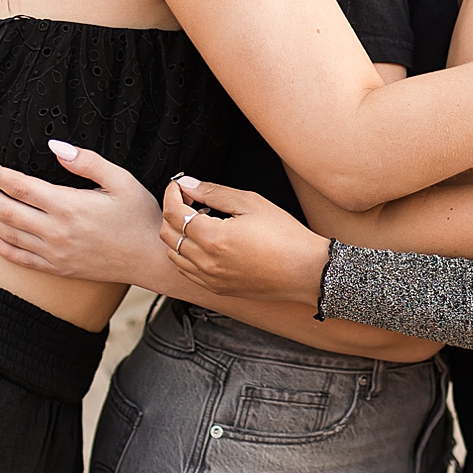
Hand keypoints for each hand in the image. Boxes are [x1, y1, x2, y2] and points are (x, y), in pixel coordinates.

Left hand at [0, 141, 160, 281]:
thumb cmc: (140, 215)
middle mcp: (56, 231)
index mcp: (69, 205)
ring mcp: (54, 252)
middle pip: (5, 208)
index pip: (19, 186)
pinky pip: (19, 258)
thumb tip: (54, 146)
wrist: (152, 258)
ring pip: (6, 232)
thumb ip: (86, 161)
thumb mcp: (121, 180)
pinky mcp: (57, 268)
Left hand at [161, 176, 331, 307]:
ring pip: (174, 254)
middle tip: (189, 198)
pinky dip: (185, 253)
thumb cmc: (284, 235)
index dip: (171, 194)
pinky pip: (186, 271)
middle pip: (167, 234)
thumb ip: (214, 192)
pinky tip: (204, 241)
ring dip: (178, 233)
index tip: (178, 185)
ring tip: (200, 219)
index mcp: (213, 238)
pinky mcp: (217, 288)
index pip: (174, 213)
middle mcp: (206, 262)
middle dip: (172, 211)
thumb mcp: (250, 203)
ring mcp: (210, 279)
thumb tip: (189, 184)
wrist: (305, 271)